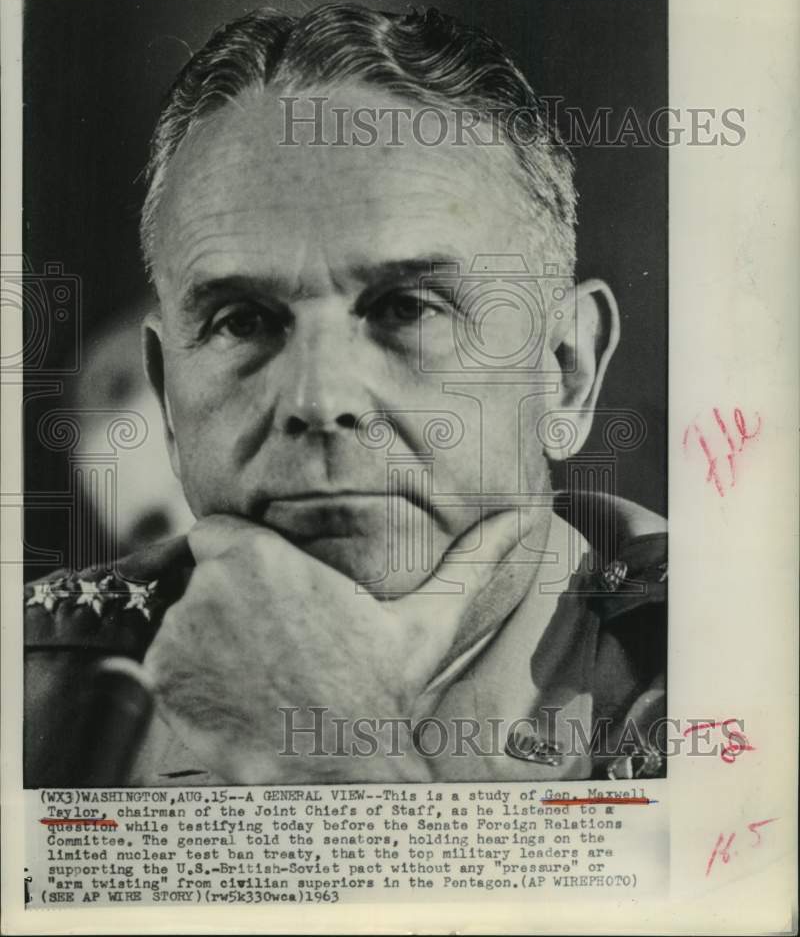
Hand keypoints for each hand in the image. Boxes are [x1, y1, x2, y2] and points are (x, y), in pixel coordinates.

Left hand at [143, 509, 527, 782]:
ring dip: (211, 638)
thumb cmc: (383, 691)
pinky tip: (241, 695)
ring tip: (264, 671)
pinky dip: (190, 675)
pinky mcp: (160, 680)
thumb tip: (528, 518)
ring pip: (182, 618)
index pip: (217, 531)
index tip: (275, 588)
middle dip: (232, 598)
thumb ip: (470, 561)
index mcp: (259, 559)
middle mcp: (208, 590)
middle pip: (202, 576)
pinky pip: (164, 661)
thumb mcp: (427, 620)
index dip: (244, 557)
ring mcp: (178, 638)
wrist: (343, 773)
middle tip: (279, 639)